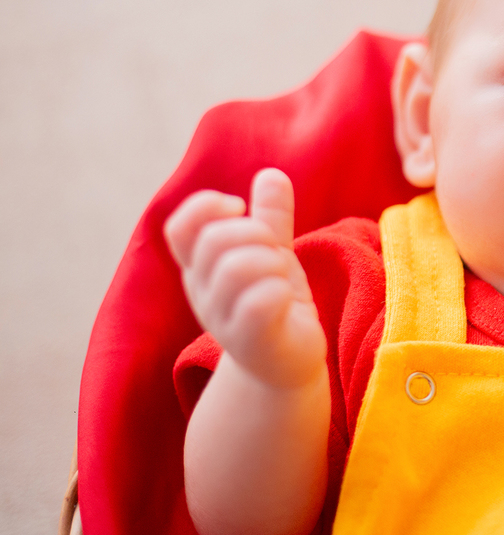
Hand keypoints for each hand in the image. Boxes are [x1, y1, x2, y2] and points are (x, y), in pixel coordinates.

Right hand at [165, 168, 326, 387]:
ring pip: (239, 267)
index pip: (181, 226)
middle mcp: (203, 293)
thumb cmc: (275, 306)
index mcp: (201, 268)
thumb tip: (271, 173)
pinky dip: (280, 291)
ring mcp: (223, 320)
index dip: (209, 207)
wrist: (287, 366)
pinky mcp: (251, 342)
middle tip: (274, 254)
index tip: (240, 210)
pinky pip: (260, 301)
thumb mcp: (273, 254)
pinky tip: (286, 302)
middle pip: (216, 240)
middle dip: (256, 234)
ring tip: (282, 280)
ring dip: (272, 263)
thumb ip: (271, 217)